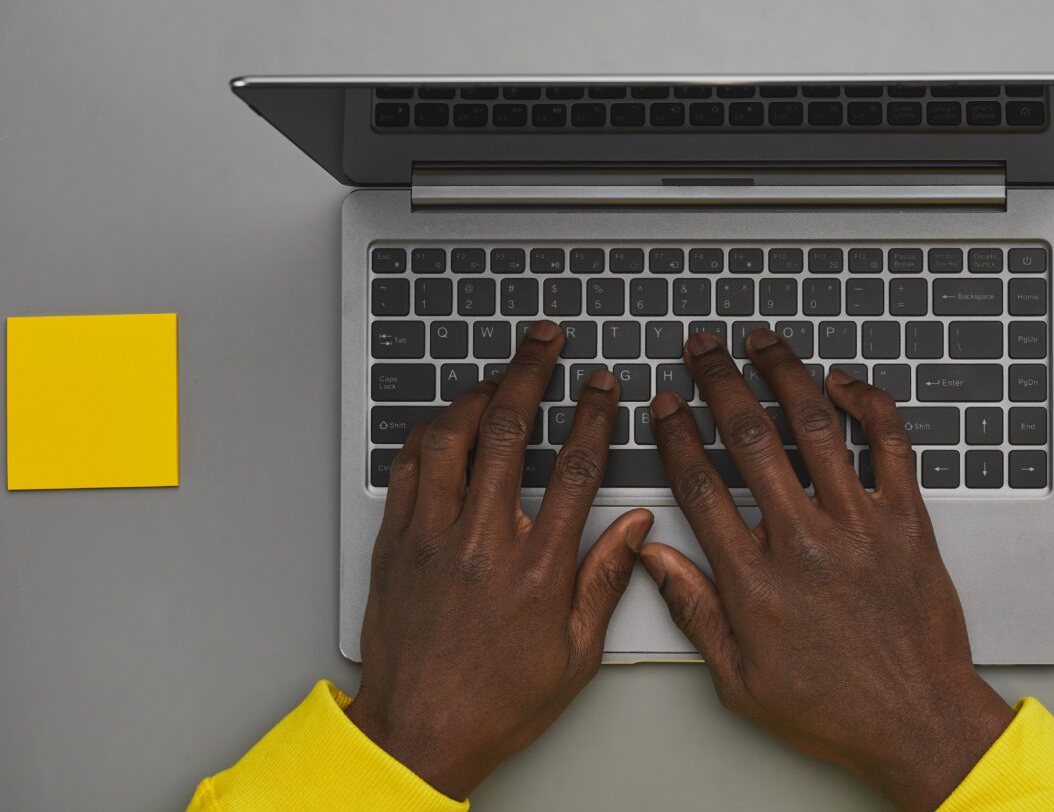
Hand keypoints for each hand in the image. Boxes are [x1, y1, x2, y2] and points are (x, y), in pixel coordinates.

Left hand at [345, 320, 651, 799]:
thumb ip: (606, 580)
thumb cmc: (494, 703)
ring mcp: (431, 538)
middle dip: (530, 372)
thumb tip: (636, 528)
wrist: (416, 734)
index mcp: (535, 570)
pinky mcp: (396, 544)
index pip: (575, 468)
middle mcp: (481, 543)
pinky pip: (408, 469)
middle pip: (507, 431)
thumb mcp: (575, 654)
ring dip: (476, 394)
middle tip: (544, 341)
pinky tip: (447, 424)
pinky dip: (430, 435)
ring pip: (449, 438)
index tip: (603, 386)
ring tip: (498, 374)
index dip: (593, 415)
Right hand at [642, 329, 1014, 811]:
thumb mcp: (740, 680)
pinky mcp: (906, 520)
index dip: (675, 433)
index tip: (665, 405)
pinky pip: (889, 443)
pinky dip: (868, 403)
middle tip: (702, 348)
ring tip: (762, 342)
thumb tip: (656, 557)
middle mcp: (803, 539)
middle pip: (749, 437)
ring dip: (783, 372)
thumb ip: (694, 612)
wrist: (919, 722)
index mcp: (754, 579)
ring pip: (814, 425)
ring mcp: (859, 524)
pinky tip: (844, 381)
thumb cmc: (834, 708)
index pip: (700, 483)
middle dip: (718, 380)